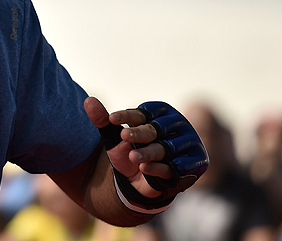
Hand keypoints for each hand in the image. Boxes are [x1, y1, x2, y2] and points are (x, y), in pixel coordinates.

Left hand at [84, 96, 208, 210]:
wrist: (140, 180)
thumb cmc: (129, 150)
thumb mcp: (114, 136)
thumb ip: (103, 120)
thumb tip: (88, 101)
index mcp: (160, 113)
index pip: (143, 112)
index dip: (127, 115)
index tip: (111, 118)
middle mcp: (176, 125)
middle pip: (155, 129)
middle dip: (139, 134)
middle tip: (123, 136)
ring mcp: (187, 144)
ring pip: (165, 149)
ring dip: (149, 152)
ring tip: (133, 157)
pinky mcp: (194, 164)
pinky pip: (175, 167)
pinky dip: (160, 168)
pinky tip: (145, 169)